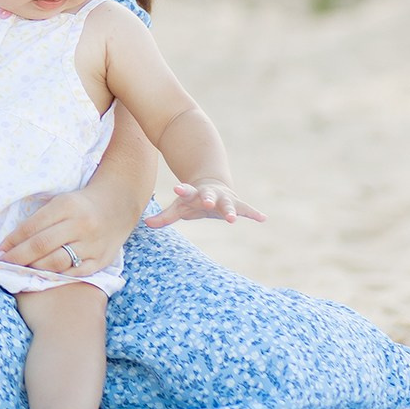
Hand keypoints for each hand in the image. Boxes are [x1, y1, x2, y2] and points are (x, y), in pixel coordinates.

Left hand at [0, 182, 139, 276]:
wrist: (118, 205)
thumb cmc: (81, 204)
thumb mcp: (60, 202)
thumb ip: (39, 220)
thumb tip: (10, 243)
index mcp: (67, 206)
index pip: (32, 226)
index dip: (12, 241)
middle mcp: (81, 224)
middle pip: (42, 245)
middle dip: (18, 257)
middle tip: (3, 264)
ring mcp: (93, 244)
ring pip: (57, 262)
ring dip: (34, 269)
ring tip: (21, 271)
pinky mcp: (102, 260)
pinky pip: (75, 273)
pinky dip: (57, 276)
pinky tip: (44, 278)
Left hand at [146, 181, 266, 226]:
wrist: (212, 184)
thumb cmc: (193, 200)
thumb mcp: (179, 207)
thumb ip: (165, 216)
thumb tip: (146, 223)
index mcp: (194, 194)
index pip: (186, 191)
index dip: (182, 190)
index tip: (176, 188)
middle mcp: (210, 194)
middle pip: (209, 196)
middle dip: (208, 199)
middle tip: (207, 203)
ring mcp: (224, 198)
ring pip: (228, 203)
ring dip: (230, 210)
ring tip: (232, 219)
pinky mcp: (237, 204)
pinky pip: (246, 209)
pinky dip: (254, 213)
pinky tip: (263, 218)